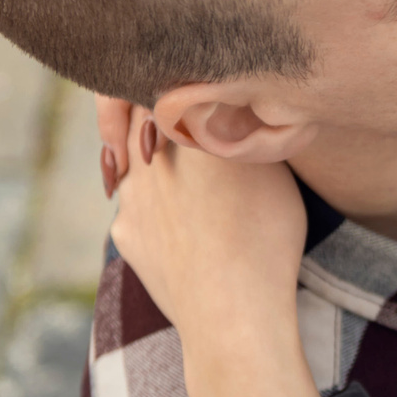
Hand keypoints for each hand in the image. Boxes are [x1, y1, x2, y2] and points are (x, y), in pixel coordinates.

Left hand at [103, 99, 320, 396]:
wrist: (232, 315)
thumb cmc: (267, 238)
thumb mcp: (272, 167)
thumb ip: (243, 126)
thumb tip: (231, 99)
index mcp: (186, 129)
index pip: (169, 82)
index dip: (183, 81)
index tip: (199, 85)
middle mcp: (148, 155)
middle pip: (144, 114)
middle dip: (162, 113)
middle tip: (193, 119)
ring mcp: (130, 195)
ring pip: (134, 158)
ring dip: (156, 157)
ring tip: (196, 180)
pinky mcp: (124, 232)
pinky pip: (134, 202)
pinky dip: (154, 201)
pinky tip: (184, 219)